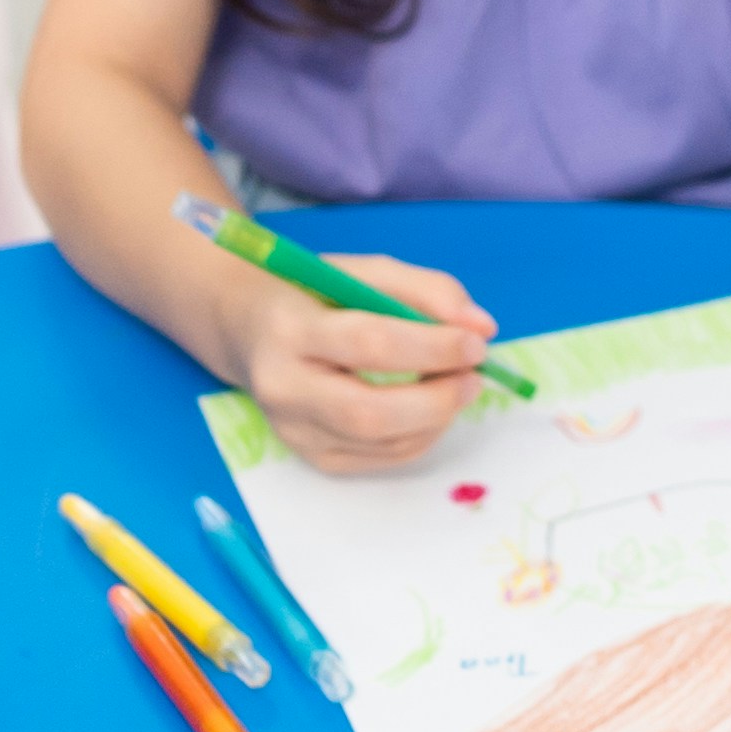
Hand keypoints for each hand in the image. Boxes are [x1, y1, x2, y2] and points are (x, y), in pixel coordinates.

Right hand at [226, 250, 498, 474]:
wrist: (248, 331)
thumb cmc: (313, 295)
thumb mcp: (363, 272)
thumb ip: (426, 290)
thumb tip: (482, 327)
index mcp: (289, 328)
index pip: (368, 344)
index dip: (431, 347)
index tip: (476, 343)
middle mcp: (283, 387)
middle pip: (370, 412)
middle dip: (437, 398)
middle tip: (475, 376)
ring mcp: (294, 430)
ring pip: (382, 443)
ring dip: (438, 418)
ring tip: (458, 385)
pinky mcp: (312, 458)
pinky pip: (382, 459)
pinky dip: (422, 435)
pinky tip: (433, 408)